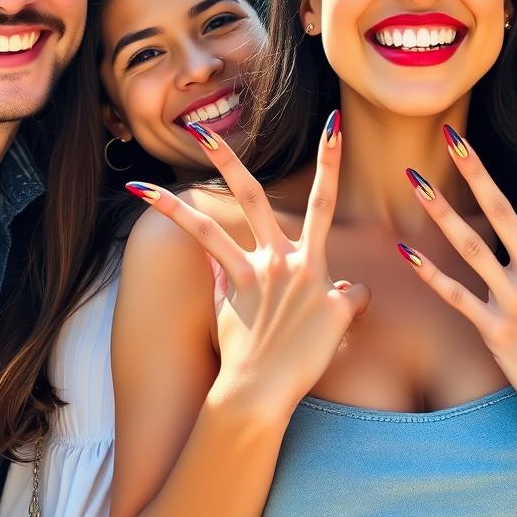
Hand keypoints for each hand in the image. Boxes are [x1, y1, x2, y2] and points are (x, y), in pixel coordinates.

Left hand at [125, 112, 368, 416]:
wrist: (267, 391)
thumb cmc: (305, 361)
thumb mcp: (340, 325)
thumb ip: (350, 297)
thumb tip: (355, 288)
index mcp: (311, 264)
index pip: (324, 202)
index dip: (331, 161)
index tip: (331, 125)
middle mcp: (280, 259)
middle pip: (255, 198)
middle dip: (230, 161)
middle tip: (206, 130)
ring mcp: (250, 273)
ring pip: (215, 221)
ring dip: (183, 203)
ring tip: (165, 173)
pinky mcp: (228, 291)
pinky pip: (203, 252)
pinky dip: (185, 229)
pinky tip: (161, 211)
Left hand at [399, 118, 516, 433]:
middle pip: (502, 210)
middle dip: (475, 170)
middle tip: (450, 136)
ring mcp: (513, 302)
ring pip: (470, 247)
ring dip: (440, 212)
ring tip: (413, 180)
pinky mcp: (494, 332)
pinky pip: (456, 298)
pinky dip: (430, 275)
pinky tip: (404, 250)